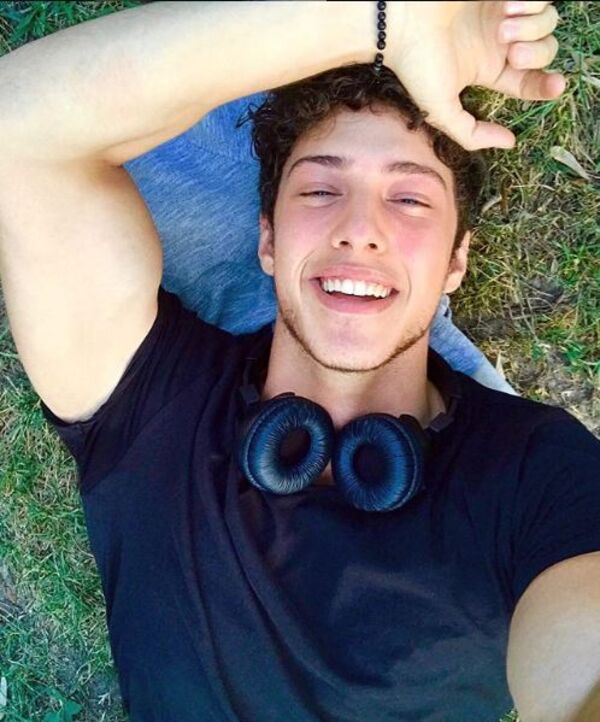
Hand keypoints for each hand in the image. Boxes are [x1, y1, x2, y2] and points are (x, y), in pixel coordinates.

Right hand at [388, 1, 565, 149]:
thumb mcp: (440, 111)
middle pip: (545, 50)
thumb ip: (472, 134)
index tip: (556, 86)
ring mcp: (502, 12)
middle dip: (537, 54)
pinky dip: (530, 4)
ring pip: (547, 22)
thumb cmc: (414, 64)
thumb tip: (509, 143)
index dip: (546, 85)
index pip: (530, 80)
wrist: (400, 20)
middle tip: (513, 54)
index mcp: (487, 70)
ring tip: (502, 28)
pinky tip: (506, 8)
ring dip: (532, 27)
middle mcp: (498, 42)